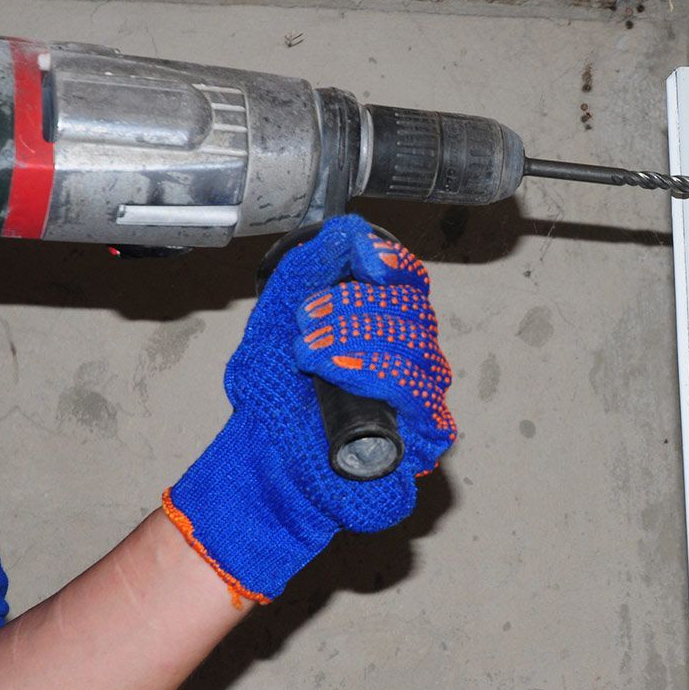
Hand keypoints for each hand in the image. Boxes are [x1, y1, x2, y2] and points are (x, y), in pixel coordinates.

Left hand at [165, 215, 455, 603]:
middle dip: (354, 306)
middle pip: (413, 313)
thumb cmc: (276, 394)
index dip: (394, 264)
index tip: (363, 258)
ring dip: (354, 338)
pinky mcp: (424, 437)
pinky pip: (414, 394)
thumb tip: (352, 230)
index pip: (412, 284)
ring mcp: (424, 398)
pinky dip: (372, 373)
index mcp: (388, 326)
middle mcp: (416, 359)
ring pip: (414, 348)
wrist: (264, 459)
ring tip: (305, 349)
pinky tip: (335, 369)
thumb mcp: (281, 316)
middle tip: (305, 318)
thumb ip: (314, 267)